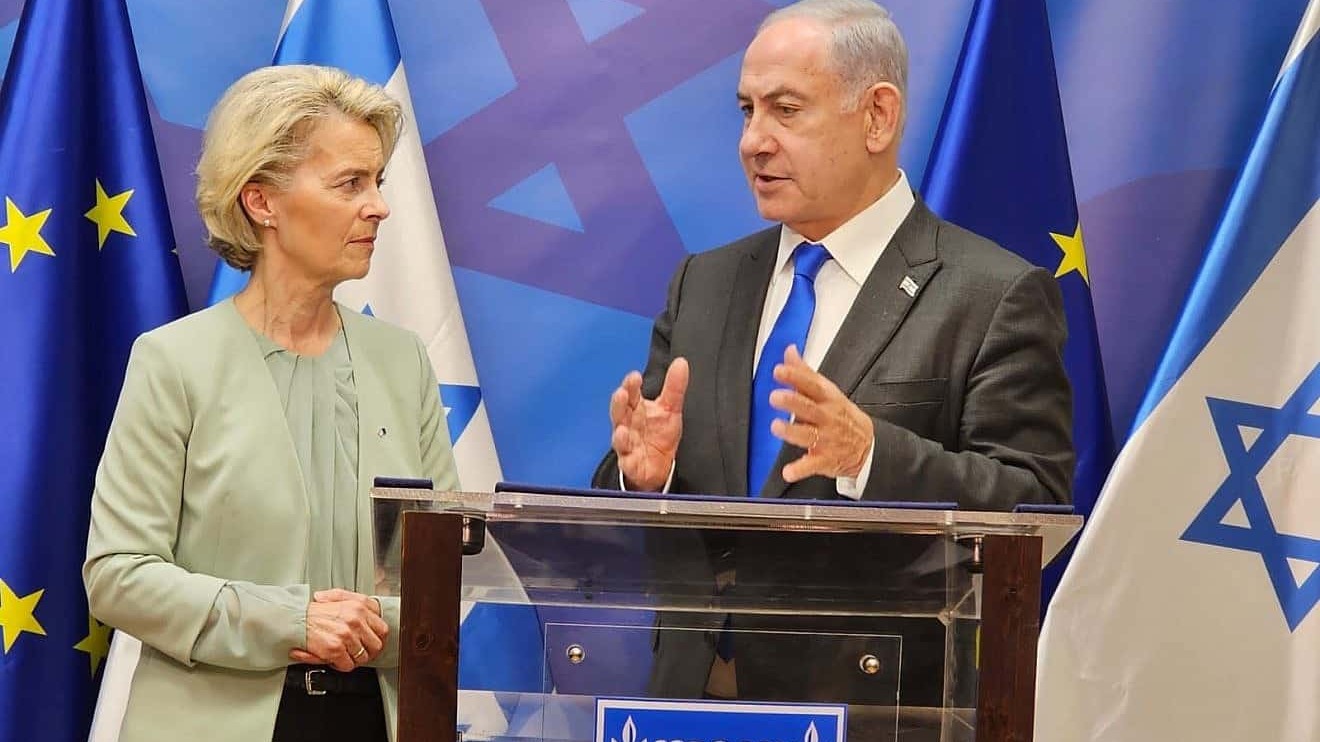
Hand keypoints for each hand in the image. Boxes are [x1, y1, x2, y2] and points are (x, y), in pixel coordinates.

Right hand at [289, 589, 387, 670]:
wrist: (294, 619)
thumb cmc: (314, 612)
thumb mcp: (337, 597)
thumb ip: (356, 601)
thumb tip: (371, 611)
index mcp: (359, 607)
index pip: (382, 628)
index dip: (378, 639)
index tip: (372, 644)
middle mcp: (356, 620)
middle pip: (376, 645)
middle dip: (369, 653)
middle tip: (359, 653)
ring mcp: (347, 635)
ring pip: (363, 657)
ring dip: (353, 659)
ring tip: (344, 655)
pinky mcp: (336, 648)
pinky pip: (348, 665)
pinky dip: (341, 665)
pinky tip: (334, 659)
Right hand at [609, 358, 688, 490]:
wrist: (659, 467)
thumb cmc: (659, 435)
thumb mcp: (670, 408)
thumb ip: (674, 386)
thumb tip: (681, 363)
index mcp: (636, 409)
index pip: (631, 393)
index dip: (631, 385)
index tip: (634, 377)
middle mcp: (628, 424)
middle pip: (620, 411)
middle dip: (620, 403)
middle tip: (623, 393)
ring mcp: (627, 443)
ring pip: (619, 435)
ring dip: (619, 431)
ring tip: (622, 427)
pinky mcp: (629, 462)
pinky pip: (625, 459)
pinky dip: (625, 454)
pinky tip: (625, 447)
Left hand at [768, 345, 872, 482]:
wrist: (868, 447)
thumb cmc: (842, 416)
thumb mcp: (828, 391)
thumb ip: (805, 373)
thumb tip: (789, 351)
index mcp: (828, 399)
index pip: (812, 384)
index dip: (795, 376)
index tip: (779, 370)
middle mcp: (827, 418)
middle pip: (809, 408)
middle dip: (792, 402)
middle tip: (775, 397)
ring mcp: (826, 439)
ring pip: (808, 435)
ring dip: (792, 432)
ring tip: (777, 426)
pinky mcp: (824, 460)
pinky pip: (811, 466)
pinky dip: (799, 470)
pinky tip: (788, 471)